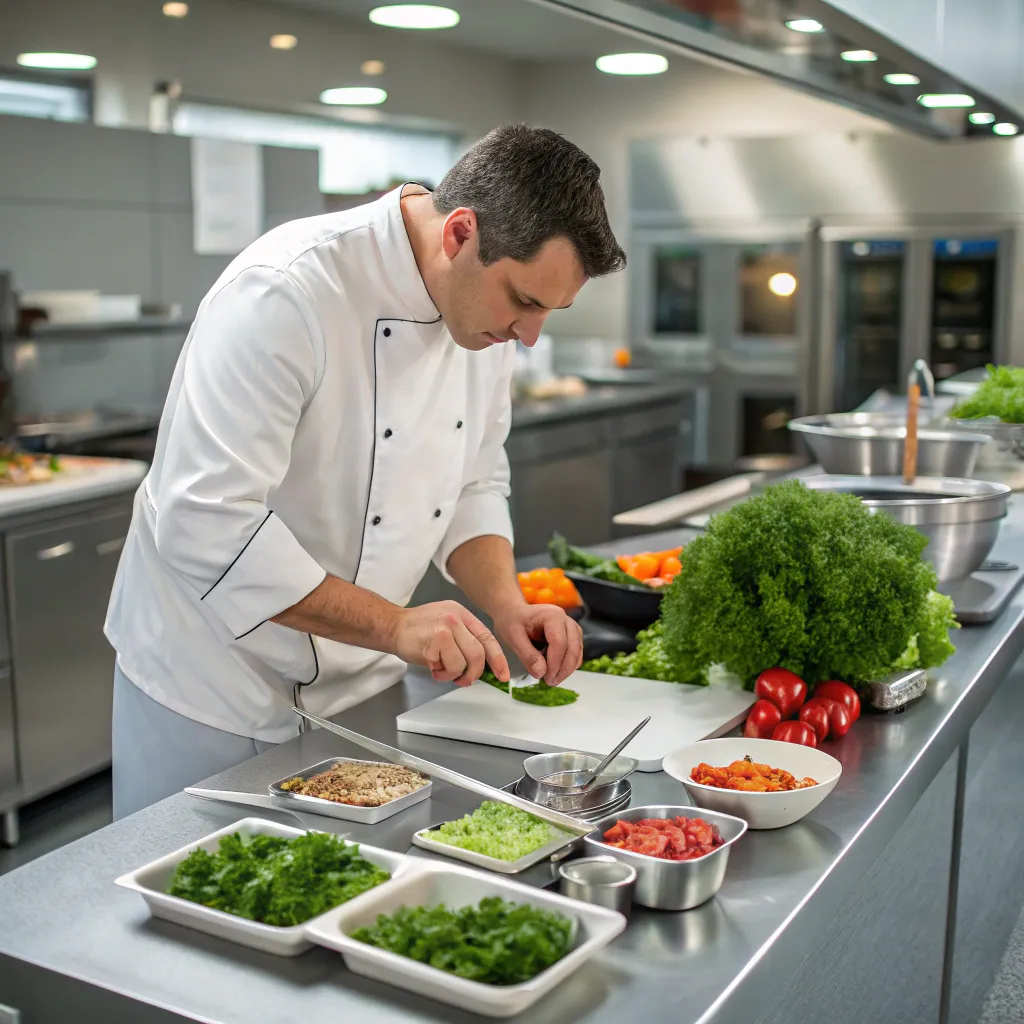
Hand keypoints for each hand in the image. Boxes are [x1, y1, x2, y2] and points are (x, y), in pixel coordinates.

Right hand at [390, 601, 509, 686]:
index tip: (503, 674)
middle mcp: (456, 619)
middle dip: (474, 673)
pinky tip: (432, 667)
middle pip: (478, 653)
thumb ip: (464, 640)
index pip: (487, 637)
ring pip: (464, 663)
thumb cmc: (417, 629)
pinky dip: (442, 674)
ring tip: (441, 670)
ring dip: (454, 675)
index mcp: (462, 613)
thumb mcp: (446, 624)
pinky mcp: (434, 642)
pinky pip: (448, 668)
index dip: (498, 659)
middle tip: (465, 680)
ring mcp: (445, 629)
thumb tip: (480, 666)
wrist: (391, 626)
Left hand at [492, 603, 582, 686]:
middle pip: (572, 647)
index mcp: (552, 616)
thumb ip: (527, 655)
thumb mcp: (513, 637)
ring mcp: (571, 627)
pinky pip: (576, 653)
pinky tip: (554, 671)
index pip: (559, 642)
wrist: (514, 613)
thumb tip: (541, 673)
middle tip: (550, 682)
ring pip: (577, 651)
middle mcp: (565, 620)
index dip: (555, 663)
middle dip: (563, 669)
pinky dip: (568, 665)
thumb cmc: (513, 621)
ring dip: (567, 669)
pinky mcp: (572, 636)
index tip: (545, 678)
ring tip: (551, 680)